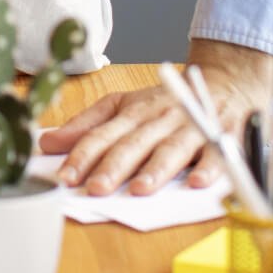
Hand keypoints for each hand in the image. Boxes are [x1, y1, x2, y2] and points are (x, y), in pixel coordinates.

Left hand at [39, 39, 272, 194]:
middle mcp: (159, 118)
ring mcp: (190, 127)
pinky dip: (208, 168)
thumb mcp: (124, 105)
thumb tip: (48, 142)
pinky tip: (197, 183)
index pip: (102, 134)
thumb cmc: (167, 103)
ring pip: (171, 148)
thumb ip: (87, 124)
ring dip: (156, 168)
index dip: (82, 155)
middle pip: (134, 143)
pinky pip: (215, 153)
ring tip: (139, 190)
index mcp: (133, 112)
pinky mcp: (221, 135)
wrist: (224, 82)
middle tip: (96, 188)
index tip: (65, 177)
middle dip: (114, 165)